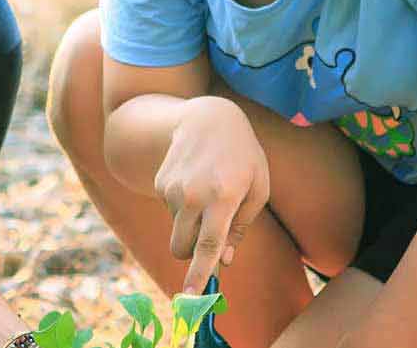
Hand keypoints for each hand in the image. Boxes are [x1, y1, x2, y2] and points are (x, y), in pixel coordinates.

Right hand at [154, 96, 269, 294]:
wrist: (209, 118)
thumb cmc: (243, 156)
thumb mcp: (256, 189)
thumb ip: (241, 229)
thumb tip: (226, 261)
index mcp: (224, 197)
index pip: (209, 244)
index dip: (200, 274)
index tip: (190, 299)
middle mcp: (194, 194)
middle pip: (182, 247)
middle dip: (192, 255)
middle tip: (208, 240)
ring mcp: (173, 188)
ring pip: (176, 229)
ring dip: (190, 224)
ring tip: (207, 192)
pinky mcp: (160, 182)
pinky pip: (170, 211)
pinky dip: (182, 206)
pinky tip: (194, 180)